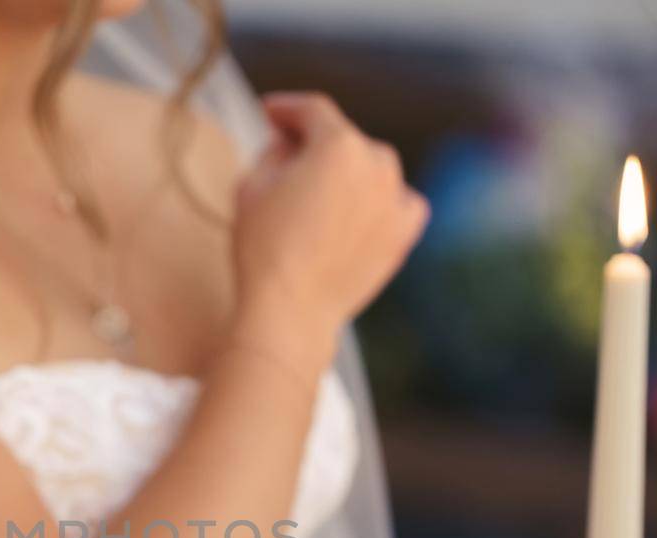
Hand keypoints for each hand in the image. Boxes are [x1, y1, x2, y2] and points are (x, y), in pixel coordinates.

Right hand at [231, 92, 427, 375]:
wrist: (291, 311)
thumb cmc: (264, 248)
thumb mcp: (251, 185)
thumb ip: (273, 150)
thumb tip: (289, 143)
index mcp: (338, 145)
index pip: (312, 110)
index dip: (286, 108)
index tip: (270, 113)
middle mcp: (377, 163)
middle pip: (343, 140)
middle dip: (316, 146)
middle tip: (288, 159)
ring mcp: (396, 198)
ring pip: (371, 169)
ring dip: (348, 174)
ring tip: (320, 196)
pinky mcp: (405, 232)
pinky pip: (397, 202)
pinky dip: (380, 202)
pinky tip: (357, 215)